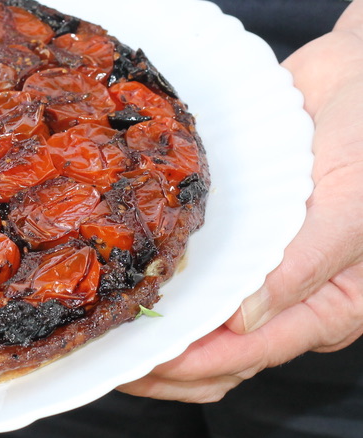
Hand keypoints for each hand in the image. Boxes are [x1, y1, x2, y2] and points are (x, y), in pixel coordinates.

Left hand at [119, 0, 362, 402]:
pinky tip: (121, 278)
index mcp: (332, 308)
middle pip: (218, 355)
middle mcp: (293, 300)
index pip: (248, 354)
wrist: (360, 74)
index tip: (138, 359)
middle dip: (161, 362)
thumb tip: (242, 321)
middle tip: (101, 350)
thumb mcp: (351, 205)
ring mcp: (261, 271)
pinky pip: (194, 272)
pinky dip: (161, 283)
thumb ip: (302, 266)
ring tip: (101, 324)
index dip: (188, 363)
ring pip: (199, 323)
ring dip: (154, 327)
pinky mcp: (236, 238)